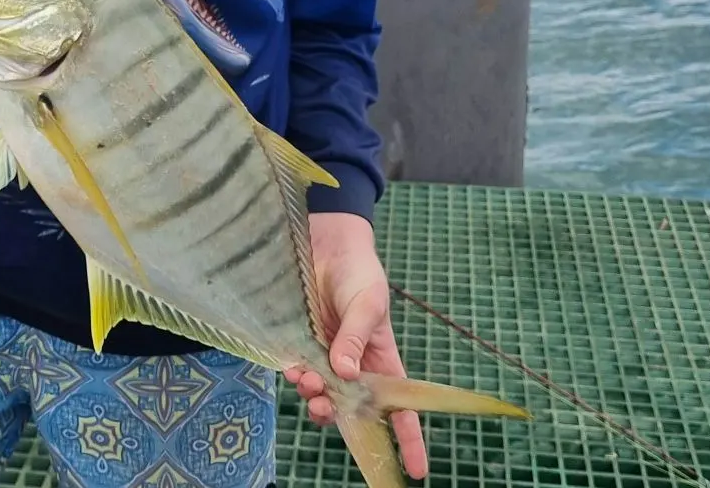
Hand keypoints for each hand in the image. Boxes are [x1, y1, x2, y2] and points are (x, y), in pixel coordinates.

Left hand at [284, 212, 427, 480]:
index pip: (399, 406)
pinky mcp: (304, 345)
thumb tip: (345, 375)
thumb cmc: (359, 272)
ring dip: (315, 396)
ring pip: (323, 394)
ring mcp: (327, 357)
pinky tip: (292, 368)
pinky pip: (300, 373)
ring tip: (306, 380)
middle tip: (324, 406)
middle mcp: (355, 366)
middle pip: (352, 408)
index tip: (417, 470)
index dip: (409, 438)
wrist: (325, 244)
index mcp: (382, 360)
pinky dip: (296, 377)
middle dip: (339, 416)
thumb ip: (356, 338)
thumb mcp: (367, 303)